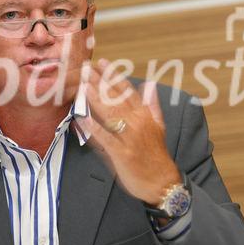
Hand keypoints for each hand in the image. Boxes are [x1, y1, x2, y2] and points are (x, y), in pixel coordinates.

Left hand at [76, 58, 180, 205]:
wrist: (162, 182)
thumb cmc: (156, 154)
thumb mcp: (159, 126)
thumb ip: (152, 104)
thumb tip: (150, 84)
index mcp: (145, 115)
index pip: (127, 90)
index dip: (114, 75)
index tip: (102, 62)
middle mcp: (138, 123)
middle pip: (116, 98)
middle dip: (99, 82)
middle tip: (85, 68)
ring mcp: (129, 137)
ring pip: (110, 114)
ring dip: (95, 98)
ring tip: (83, 85)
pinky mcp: (121, 153)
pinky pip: (105, 138)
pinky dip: (92, 128)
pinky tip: (81, 118)